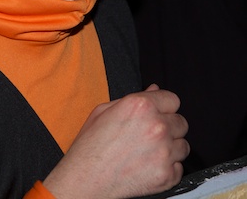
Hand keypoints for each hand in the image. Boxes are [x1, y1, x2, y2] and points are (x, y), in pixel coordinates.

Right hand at [43, 84, 188, 198]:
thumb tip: (155, 90)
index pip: (173, 99)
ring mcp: (164, 152)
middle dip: (169, 127)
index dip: (164, 107)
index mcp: (141, 105)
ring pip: (183, 146)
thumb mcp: (105, 110)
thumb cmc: (91, 145)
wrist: (85, 178)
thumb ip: (135, 97)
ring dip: (171, 148)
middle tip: (151, 135)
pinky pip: (179, 168)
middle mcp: (156, 126)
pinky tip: (149, 166)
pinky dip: (167, 169)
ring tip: (150, 152)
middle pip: (182, 122)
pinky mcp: (166, 175)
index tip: (158, 114)